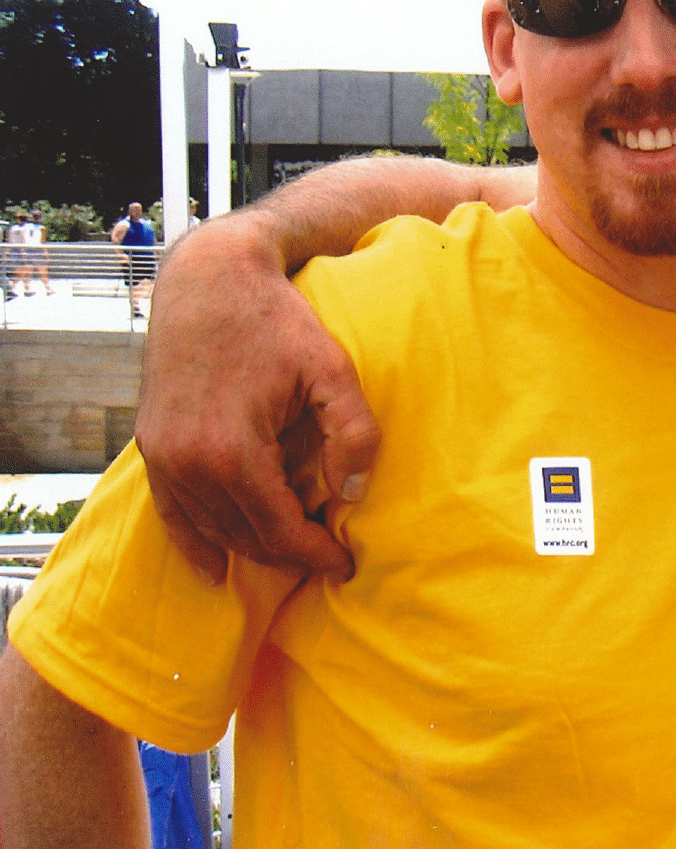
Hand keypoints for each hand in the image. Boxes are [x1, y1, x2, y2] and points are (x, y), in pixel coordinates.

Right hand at [134, 219, 378, 583]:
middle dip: (289, 554)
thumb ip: (352, 433)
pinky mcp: (150, 445)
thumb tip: (351, 494)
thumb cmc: (276, 320)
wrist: (208, 280)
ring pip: (211, 527)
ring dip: (252, 547)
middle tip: (326, 558)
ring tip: (292, 552)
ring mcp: (162, 456)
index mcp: (233, 451)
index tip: (345, 565)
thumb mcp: (332, 369)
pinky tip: (213, 568)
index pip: (279, 528)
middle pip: (244, 535)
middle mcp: (188, 463)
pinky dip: (194, 541)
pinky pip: (169, 511)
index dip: (315, 554)